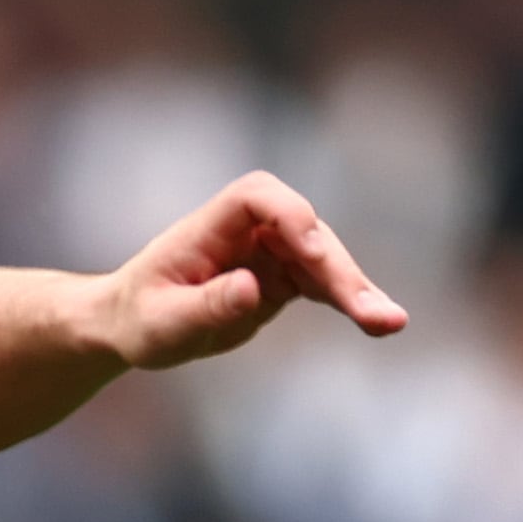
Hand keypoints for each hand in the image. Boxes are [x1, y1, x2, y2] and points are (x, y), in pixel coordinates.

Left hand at [94, 172, 407, 372]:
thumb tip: (252, 288)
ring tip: (389, 322)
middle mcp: (249, 228)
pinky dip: (351, 303)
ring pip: (326, 260)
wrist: (133, 324)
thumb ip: (206, 306)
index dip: (291, 216)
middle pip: (306, 233)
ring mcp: (273, 250)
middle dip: (338, 271)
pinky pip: (326, 285)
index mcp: (211, 223)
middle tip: (367, 309)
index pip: (258, 197)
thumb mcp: (163, 322)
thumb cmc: (140, 317)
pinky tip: (383, 323)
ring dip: (357, 290)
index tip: (312, 252)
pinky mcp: (287, 276)